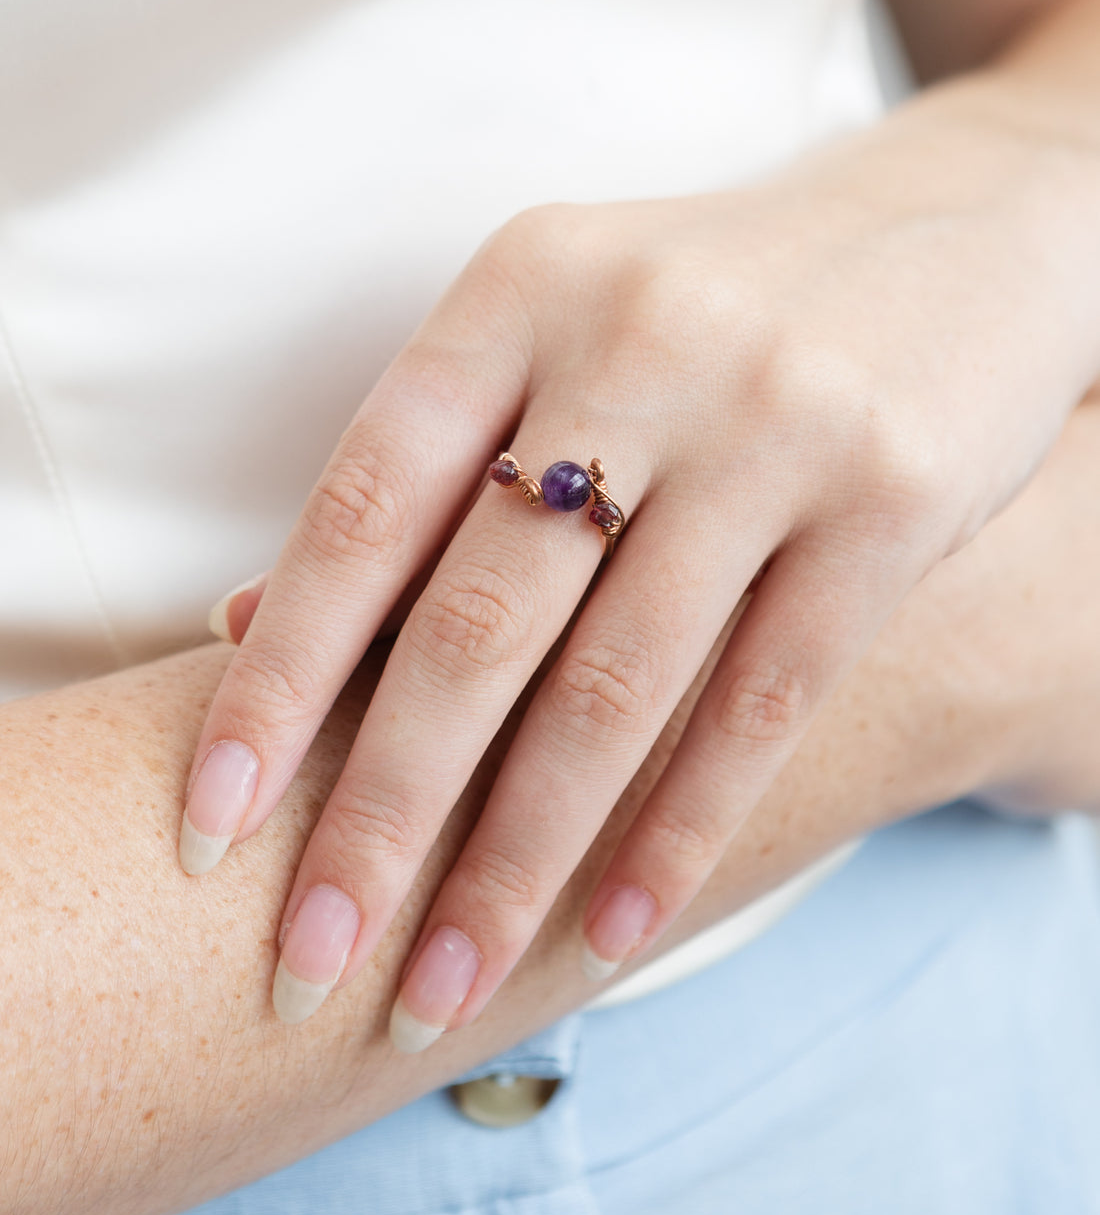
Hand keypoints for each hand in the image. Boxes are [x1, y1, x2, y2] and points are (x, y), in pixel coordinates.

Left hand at [181, 88, 1099, 1045]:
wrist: (959, 224)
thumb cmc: (716, 304)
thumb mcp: (560, 328)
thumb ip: (429, 467)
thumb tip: (253, 629)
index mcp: (522, 288)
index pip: (365, 506)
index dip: (277, 675)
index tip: (206, 821)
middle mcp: (638, 341)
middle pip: (475, 622)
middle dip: (378, 816)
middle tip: (305, 964)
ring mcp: (774, 419)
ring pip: (614, 687)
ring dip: (513, 864)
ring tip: (440, 990)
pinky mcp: (891, 495)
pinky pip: (761, 701)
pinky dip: (676, 835)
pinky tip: (608, 933)